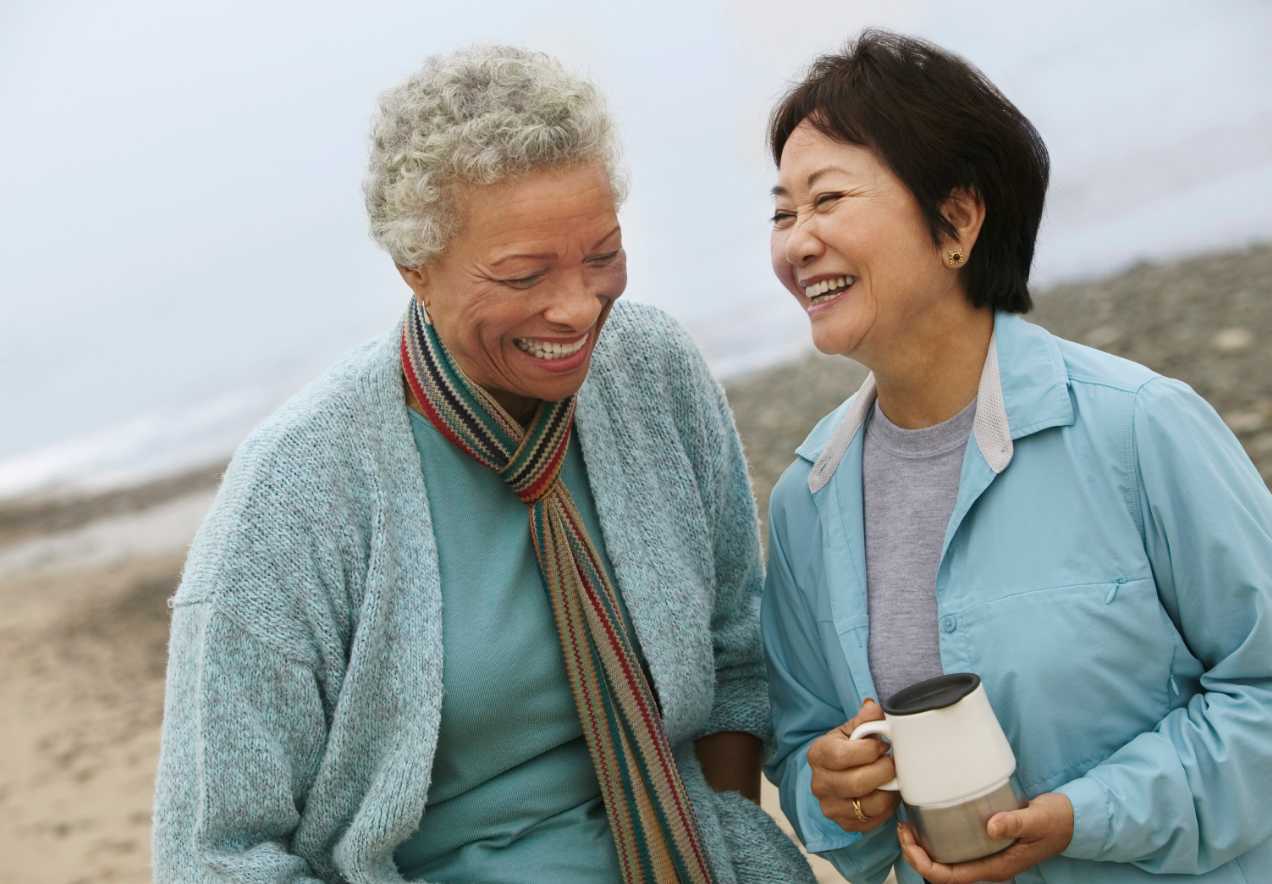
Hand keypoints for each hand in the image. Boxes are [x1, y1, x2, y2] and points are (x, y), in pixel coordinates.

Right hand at [806, 699, 900, 832]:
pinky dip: (886, 808)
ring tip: (893, 779)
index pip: (842, 756)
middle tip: (893, 763)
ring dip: (888, 791)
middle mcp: (819, 783)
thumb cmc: (845, 749)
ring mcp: (830, 806)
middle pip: (856, 783)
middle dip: (883, 771)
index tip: (882, 745)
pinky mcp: (844, 823)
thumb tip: (874, 708)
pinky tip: (886, 793)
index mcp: (818, 754)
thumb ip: (865, 719)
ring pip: (868, 805)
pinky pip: (872, 821)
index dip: (868, 751)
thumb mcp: (851, 730)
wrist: (836, 774)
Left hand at [897, 791, 1073, 882]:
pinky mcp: (985, 841)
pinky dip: (936, 836)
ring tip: (909, 823)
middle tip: (903, 827)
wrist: (1070, 819)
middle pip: (942, 870)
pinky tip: (929, 818)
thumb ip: (1015, 822)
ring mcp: (986, 854)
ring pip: (946, 859)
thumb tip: (990, 827)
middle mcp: (987, 864)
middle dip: (916, 854)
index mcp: (996, 867)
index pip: (950, 878)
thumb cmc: (1055, 821)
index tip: (909, 842)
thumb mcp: (1038, 819)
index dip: (924, 865)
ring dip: (923, 846)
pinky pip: (955, 846)